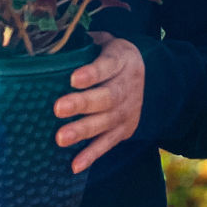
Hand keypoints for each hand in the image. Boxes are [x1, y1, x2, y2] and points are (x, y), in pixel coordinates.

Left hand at [53, 30, 144, 172]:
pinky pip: (108, 144)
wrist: (154, 77)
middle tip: (58, 108)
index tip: (73, 78)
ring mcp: (127, 111)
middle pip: (106, 97)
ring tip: (60, 138)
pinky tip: (75, 165)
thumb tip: (51, 41)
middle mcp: (127, 86)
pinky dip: (92, 155)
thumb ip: (84, 42)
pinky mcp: (125, 130)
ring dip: (83, 131)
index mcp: (122, 59)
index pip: (107, 66)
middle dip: (82, 104)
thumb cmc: (113, 55)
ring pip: (106, 122)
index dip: (92, 73)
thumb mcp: (105, 41)